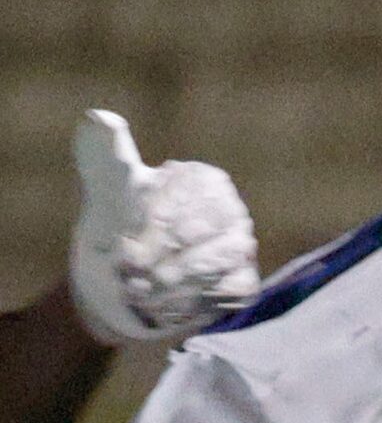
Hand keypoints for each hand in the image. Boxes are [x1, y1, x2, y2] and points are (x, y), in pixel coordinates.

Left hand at [67, 111, 259, 344]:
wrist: (131, 282)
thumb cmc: (122, 227)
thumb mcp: (107, 190)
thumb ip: (103, 155)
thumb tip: (96, 118)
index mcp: (203, 180)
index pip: (178, 200)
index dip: (146, 227)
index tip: (121, 247)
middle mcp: (231, 211)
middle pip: (196, 233)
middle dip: (156, 258)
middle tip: (127, 275)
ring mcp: (241, 248)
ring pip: (212, 265)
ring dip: (169, 283)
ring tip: (139, 292)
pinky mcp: (244, 282)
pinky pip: (224, 293)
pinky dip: (190, 301)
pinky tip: (164, 304)